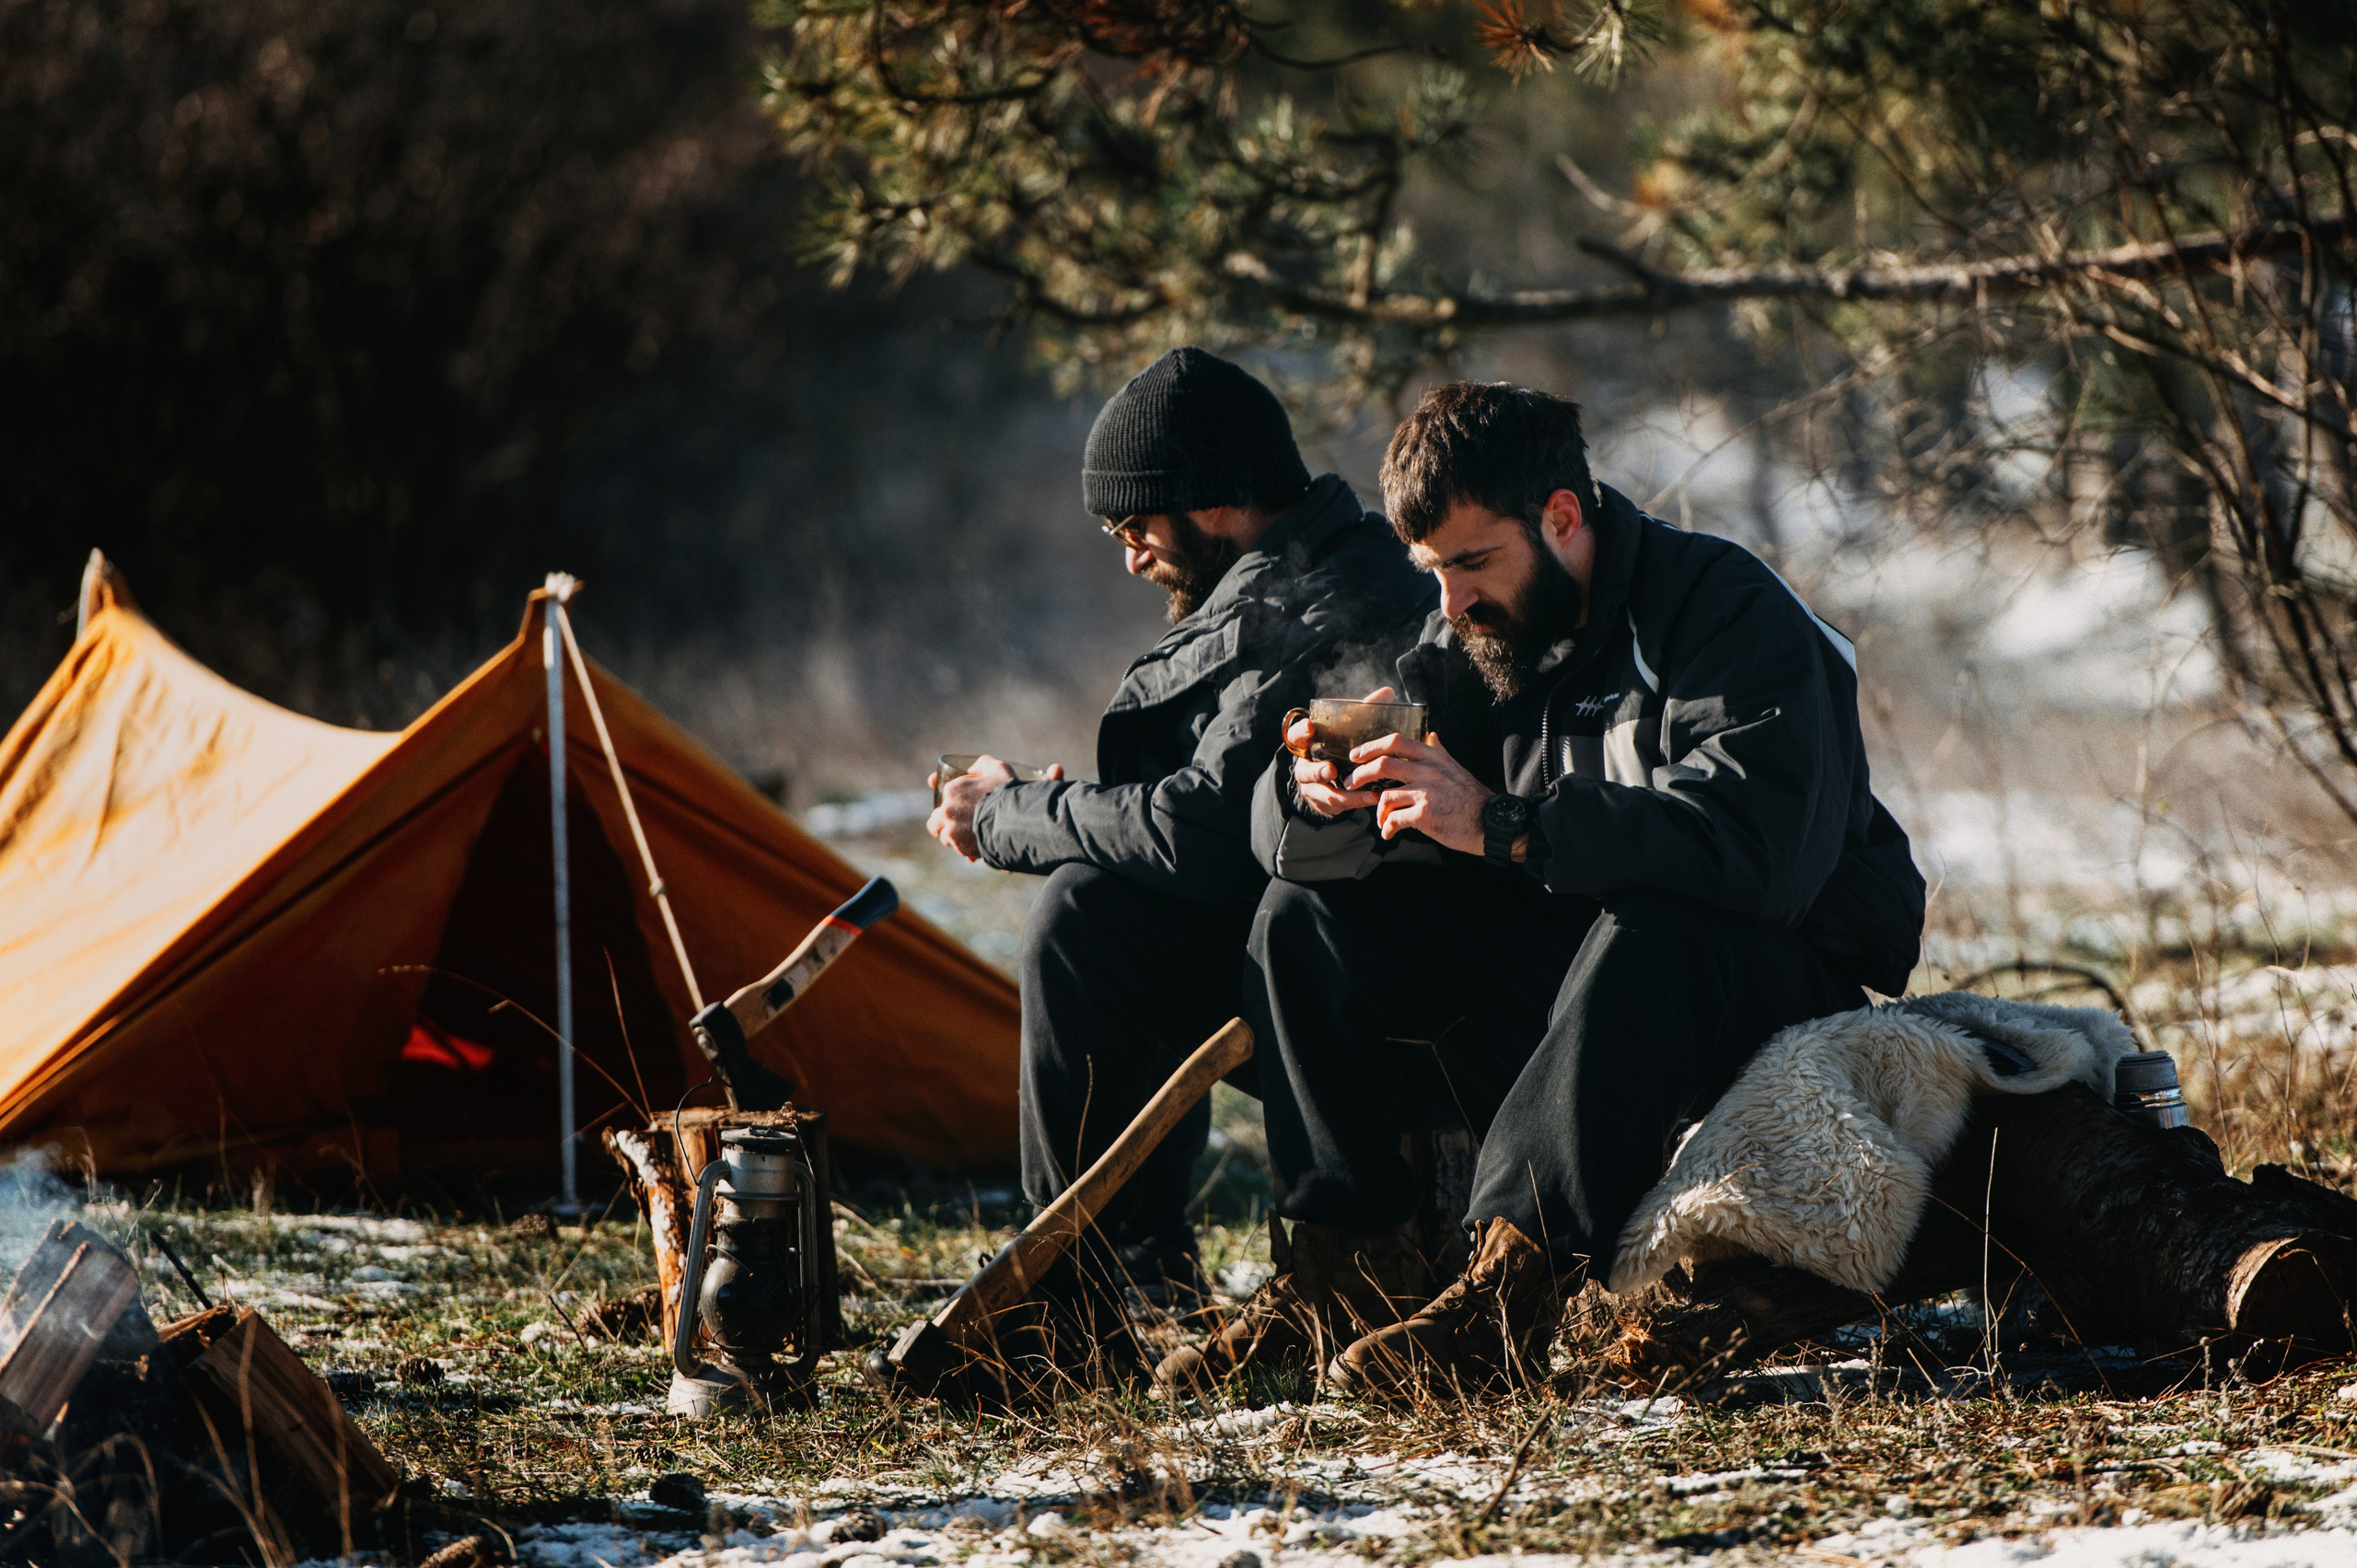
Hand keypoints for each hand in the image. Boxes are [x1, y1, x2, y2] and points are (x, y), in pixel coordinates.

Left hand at [927, 755, 1063, 860]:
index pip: (942, 796)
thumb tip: (973, 768)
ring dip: (955, 837)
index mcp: (952, 790)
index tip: (952, 807)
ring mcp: (951, 831)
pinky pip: (959, 850)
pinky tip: (977, 847)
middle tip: (958, 825)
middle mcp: (946, 811)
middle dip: (944, 823)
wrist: (1015, 820)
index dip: (947, 802)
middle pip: (936, 821)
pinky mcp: (960, 847)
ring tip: (970, 837)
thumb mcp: (998, 768)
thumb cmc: (1008, 793)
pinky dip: (966, 849)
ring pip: (946, 837)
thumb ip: (982, 764)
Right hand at [1289, 685, 1396, 818]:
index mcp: (1307, 744)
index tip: (1310, 727)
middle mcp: (1305, 766)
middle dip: (1318, 772)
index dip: (1301, 732)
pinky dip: (1356, 802)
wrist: (1334, 777)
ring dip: (1345, 794)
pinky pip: (1338, 806)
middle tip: (1332, 770)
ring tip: (1367, 792)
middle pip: (1305, 771)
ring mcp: (1313, 787)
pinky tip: (1374, 798)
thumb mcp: (1348, 728)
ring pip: (1323, 793)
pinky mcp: (1324, 803)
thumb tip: (1388, 692)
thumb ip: (1364, 710)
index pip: (1296, 736)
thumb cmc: (1342, 745)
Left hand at [1344, 730, 1490, 854]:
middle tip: (1350, 785)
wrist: (1490, 823)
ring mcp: (1426, 792)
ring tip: (1379, 819)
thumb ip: (1439, 752)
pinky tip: (1389, 833)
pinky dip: (1387, 827)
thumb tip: (1431, 736)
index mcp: (1434, 757)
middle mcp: (1429, 770)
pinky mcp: (1425, 815)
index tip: (1355, 756)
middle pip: (1382, 764)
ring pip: (1385, 796)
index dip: (1370, 747)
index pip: (1395, 741)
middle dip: (1360, 775)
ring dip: (1376, 810)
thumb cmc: (1471, 797)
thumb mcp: (1455, 768)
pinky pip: (1394, 819)